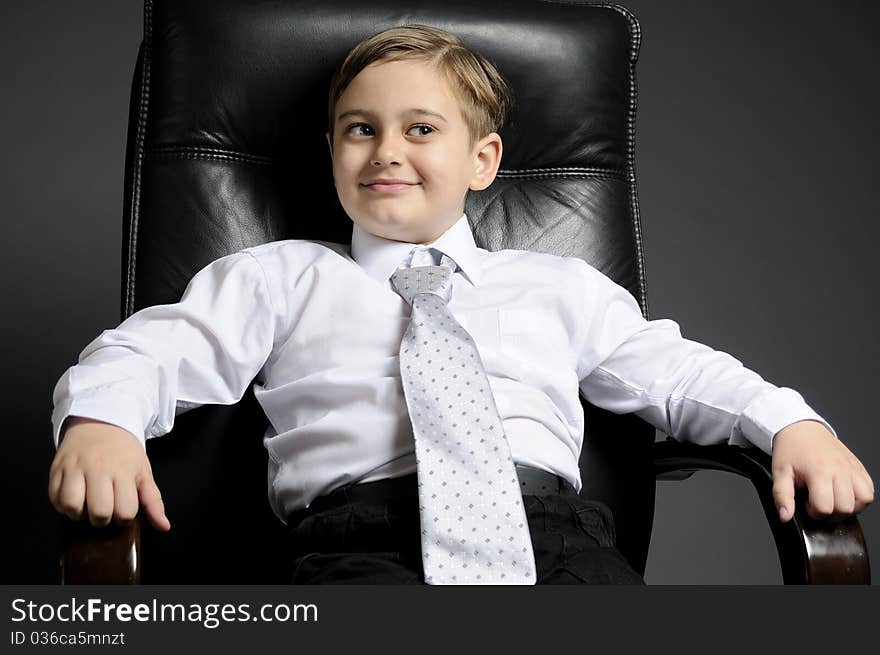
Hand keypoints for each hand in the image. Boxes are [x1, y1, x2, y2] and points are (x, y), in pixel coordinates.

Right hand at [48, 417, 170, 530]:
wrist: (100, 423)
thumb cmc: (123, 452)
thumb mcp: (143, 472)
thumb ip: (153, 501)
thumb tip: (164, 526)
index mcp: (124, 471)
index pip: (125, 511)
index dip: (124, 518)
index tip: (122, 509)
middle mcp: (98, 468)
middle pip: (99, 513)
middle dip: (102, 519)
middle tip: (104, 509)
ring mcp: (75, 468)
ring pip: (72, 507)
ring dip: (79, 514)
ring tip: (86, 505)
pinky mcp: (57, 469)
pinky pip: (54, 499)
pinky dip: (62, 505)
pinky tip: (74, 497)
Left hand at [771, 419, 873, 522]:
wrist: (801, 428)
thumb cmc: (791, 449)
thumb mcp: (780, 472)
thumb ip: (782, 496)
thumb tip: (785, 516)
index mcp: (819, 471)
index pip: (824, 508)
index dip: (814, 512)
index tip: (807, 504)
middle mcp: (839, 470)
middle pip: (845, 508)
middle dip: (831, 512)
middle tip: (818, 502)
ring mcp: (852, 468)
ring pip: (863, 500)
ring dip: (849, 506)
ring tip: (833, 499)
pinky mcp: (859, 467)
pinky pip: (869, 490)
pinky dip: (860, 497)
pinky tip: (844, 493)